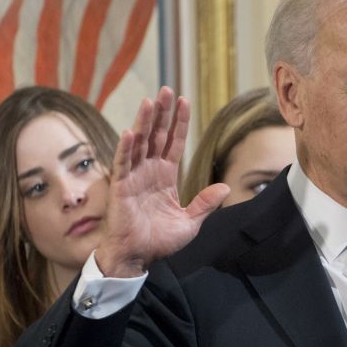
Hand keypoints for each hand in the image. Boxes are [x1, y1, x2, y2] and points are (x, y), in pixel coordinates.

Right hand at [96, 86, 229, 277]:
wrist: (138, 257)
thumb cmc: (159, 241)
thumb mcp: (190, 222)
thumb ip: (205, 203)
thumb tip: (225, 187)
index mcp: (165, 177)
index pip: (174, 144)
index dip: (179, 123)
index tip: (185, 101)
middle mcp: (149, 171)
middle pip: (157, 136)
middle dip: (163, 113)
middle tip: (167, 89)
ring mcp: (133, 177)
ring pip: (140, 143)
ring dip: (145, 122)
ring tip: (151, 101)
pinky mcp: (120, 187)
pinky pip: (123, 164)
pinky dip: (126, 148)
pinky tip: (131, 131)